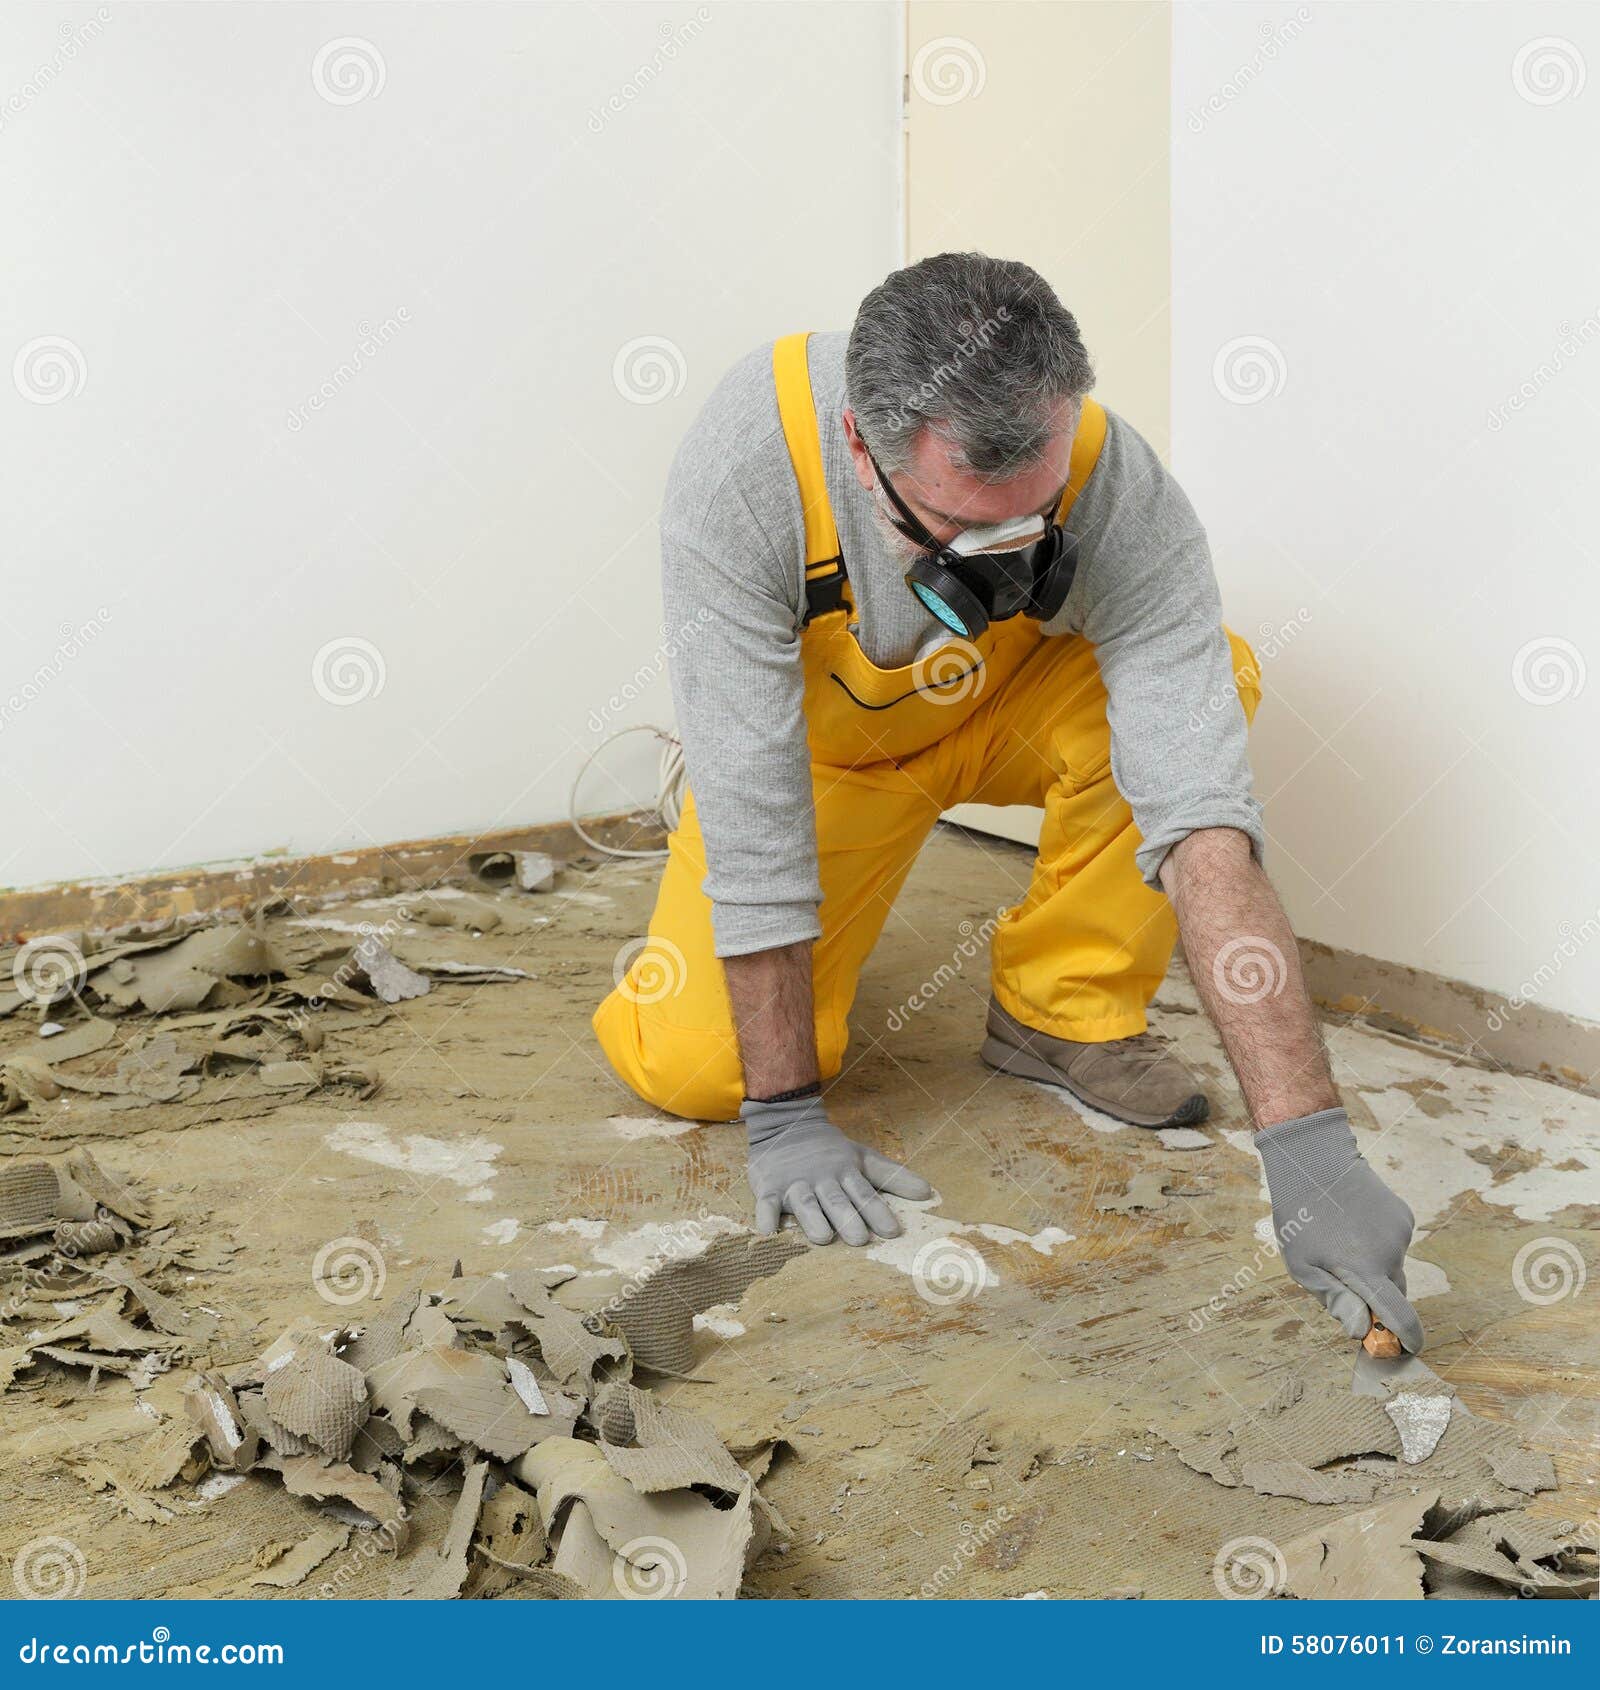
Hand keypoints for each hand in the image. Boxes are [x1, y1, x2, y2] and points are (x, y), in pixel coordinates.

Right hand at [743, 1092, 930, 1245]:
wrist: (786, 1123)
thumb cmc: (830, 1150)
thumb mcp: (862, 1158)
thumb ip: (892, 1177)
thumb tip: (928, 1193)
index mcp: (845, 1172)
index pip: (864, 1193)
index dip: (878, 1211)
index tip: (892, 1231)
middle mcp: (821, 1179)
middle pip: (836, 1200)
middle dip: (847, 1218)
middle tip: (859, 1238)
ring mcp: (794, 1183)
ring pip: (804, 1202)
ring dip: (812, 1218)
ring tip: (823, 1237)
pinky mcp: (769, 1187)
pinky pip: (765, 1203)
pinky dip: (765, 1216)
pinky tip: (768, 1231)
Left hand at [1256, 1106, 1423, 1352]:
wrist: (1314, 1160)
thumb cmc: (1300, 1216)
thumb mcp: (1302, 1265)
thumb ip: (1335, 1300)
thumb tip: (1362, 1331)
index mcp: (1367, 1270)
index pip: (1400, 1316)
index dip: (1407, 1337)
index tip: (1408, 1349)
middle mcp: (1391, 1252)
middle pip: (1394, 1291)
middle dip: (1376, 1296)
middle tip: (1342, 1278)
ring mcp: (1400, 1231)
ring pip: (1392, 1264)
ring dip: (1374, 1264)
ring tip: (1339, 1239)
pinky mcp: (1403, 1214)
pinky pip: (1394, 1242)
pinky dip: (1379, 1242)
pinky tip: (1353, 1222)